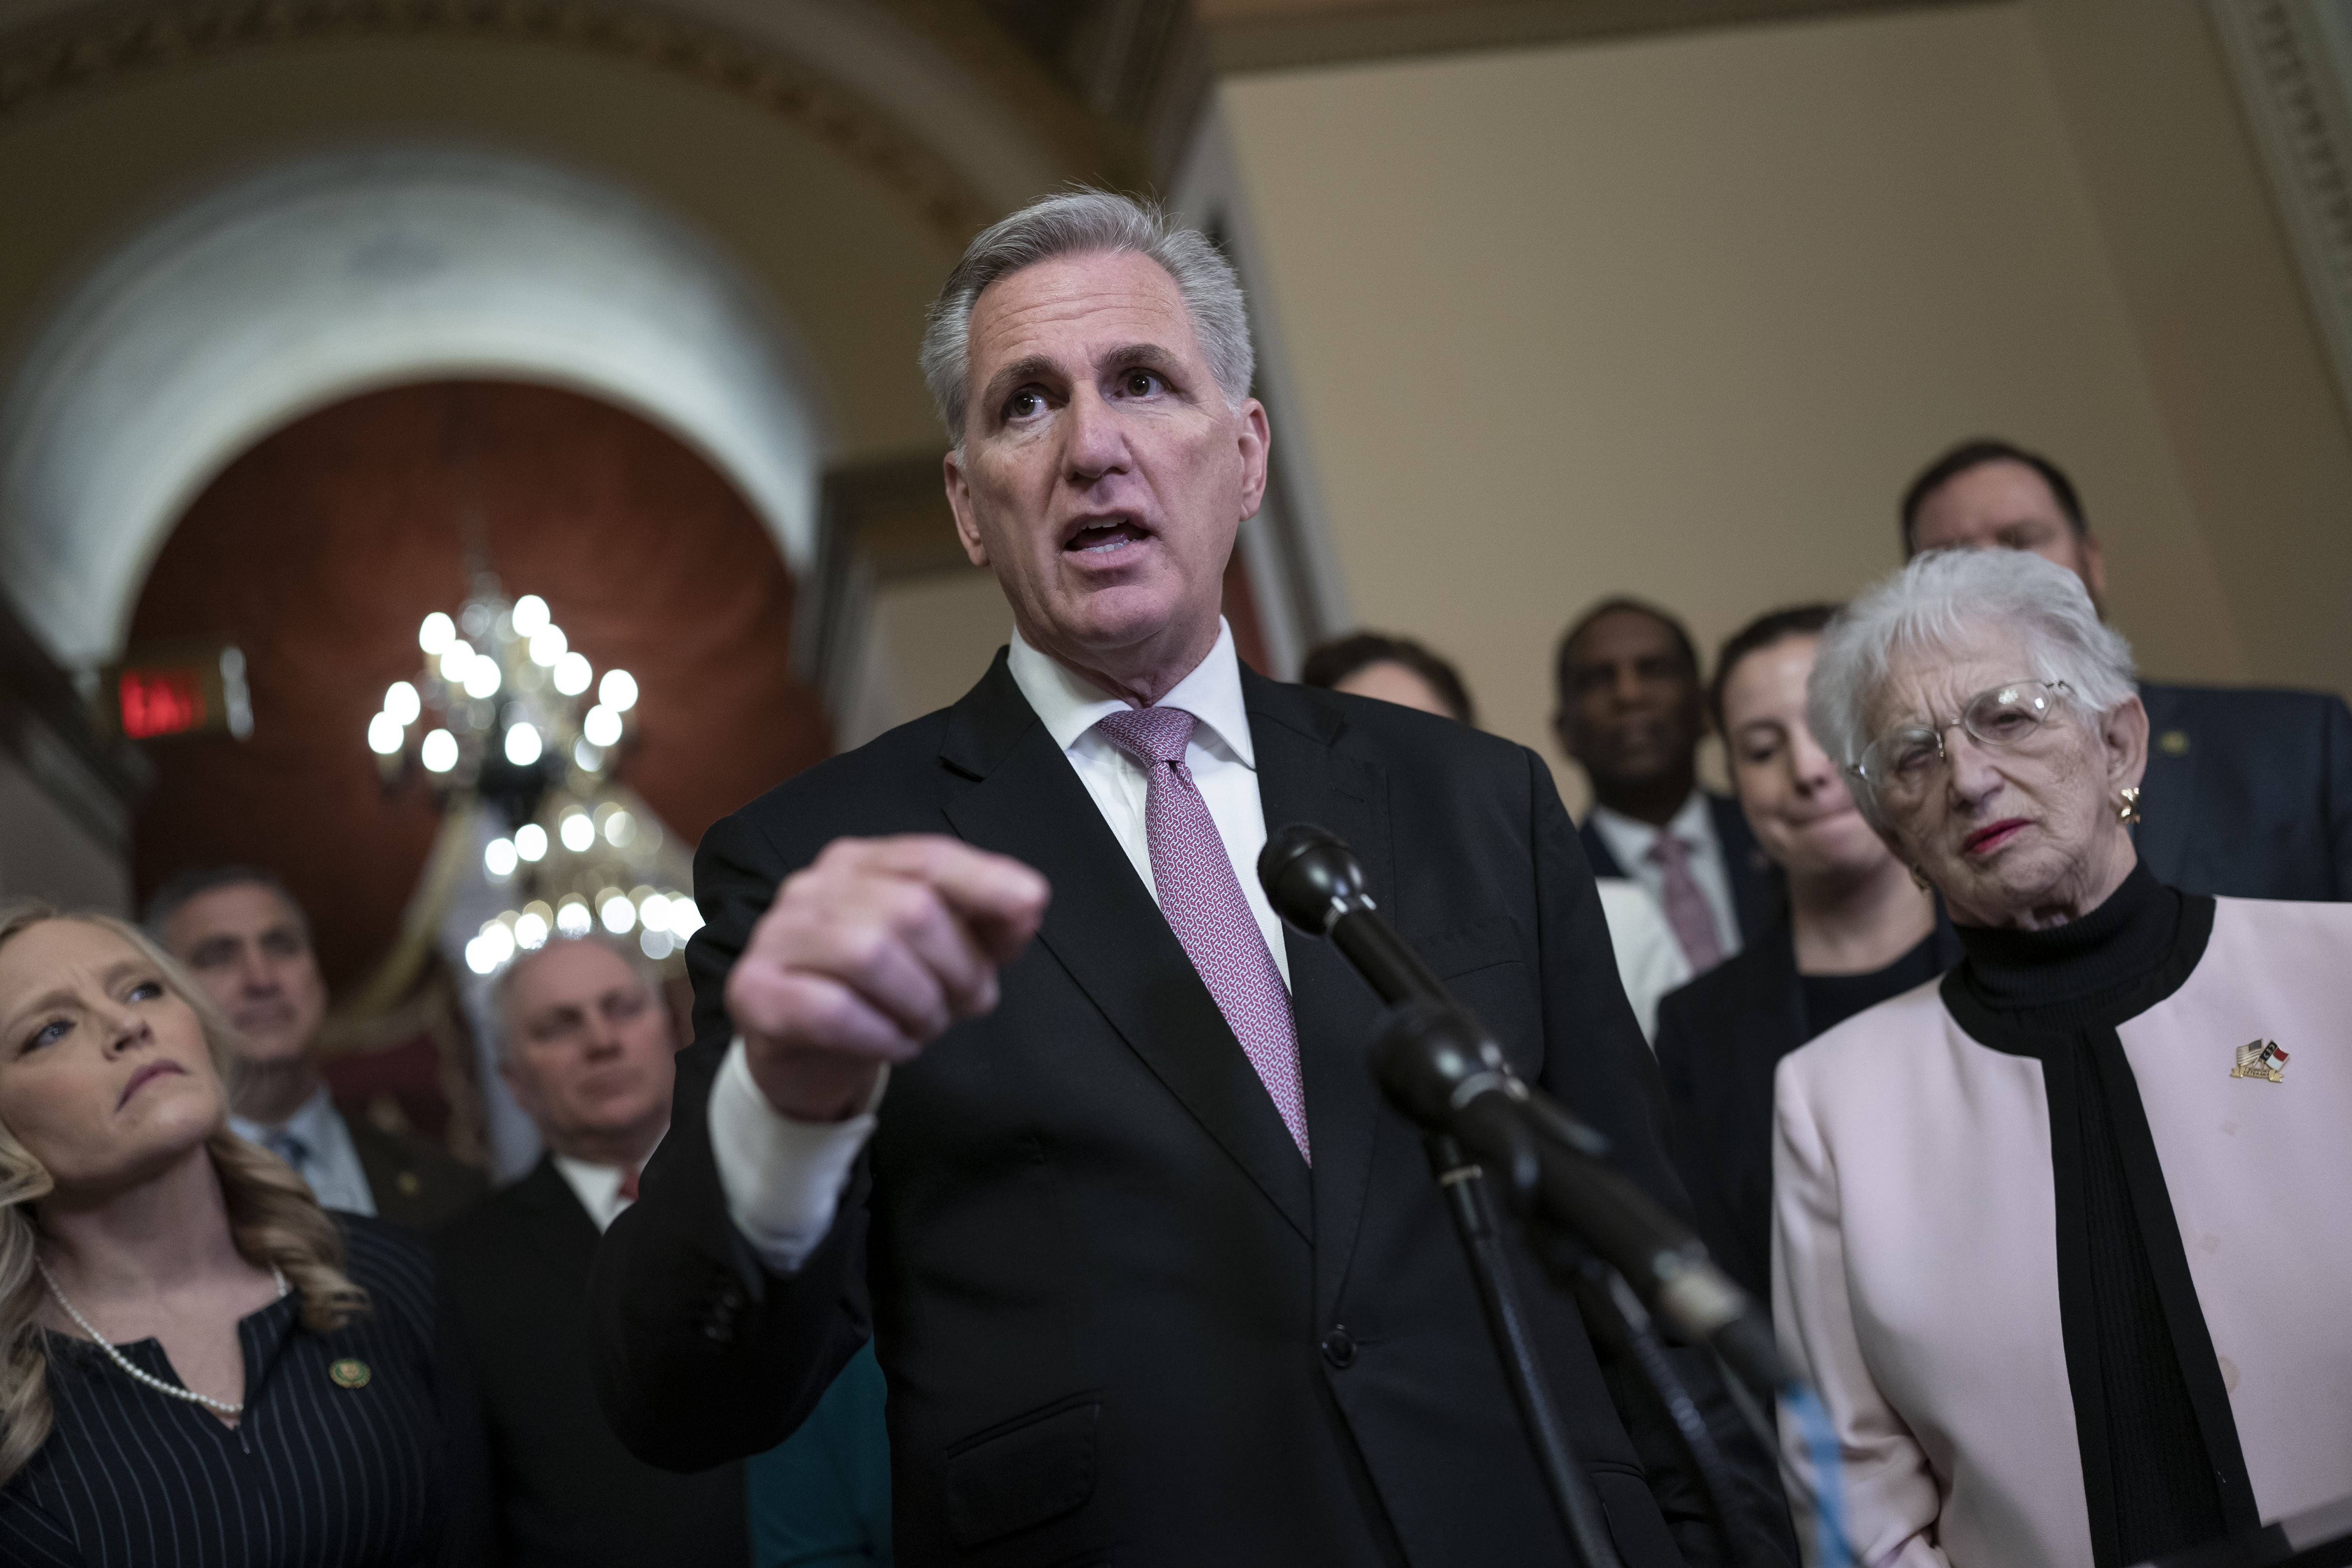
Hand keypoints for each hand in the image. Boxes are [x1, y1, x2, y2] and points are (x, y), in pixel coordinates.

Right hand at [725, 836, 1049, 1122]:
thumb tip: (1028, 901)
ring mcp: (775, 936)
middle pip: (910, 909)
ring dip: (919, 1003)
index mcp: (860, 863)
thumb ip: (986, 924)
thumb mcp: (941, 956)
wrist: (803, 1058)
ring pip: (869, 954)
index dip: (985, 879)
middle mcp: (813, 887)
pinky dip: (880, 1034)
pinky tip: (894, 1045)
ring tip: (925, 1026)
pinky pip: (830, 1009)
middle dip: (958, 967)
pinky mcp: (753, 992)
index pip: (928, 856)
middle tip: (965, 1005)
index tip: (1030, 906)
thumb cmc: (879, 996)